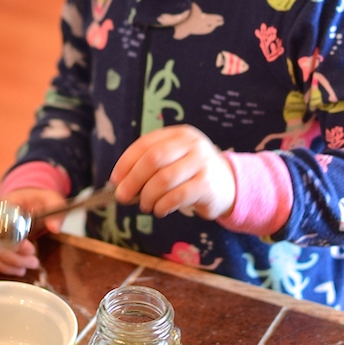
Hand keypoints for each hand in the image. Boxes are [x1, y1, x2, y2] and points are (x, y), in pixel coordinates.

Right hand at [0, 188, 68, 274]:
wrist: (21, 199)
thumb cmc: (34, 201)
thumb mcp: (49, 199)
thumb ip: (55, 209)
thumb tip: (54, 228)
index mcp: (3, 205)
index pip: (1, 227)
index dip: (14, 244)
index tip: (31, 250)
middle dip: (13, 259)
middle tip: (33, 263)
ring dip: (3, 266)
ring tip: (22, 269)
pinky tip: (6, 269)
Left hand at [111, 125, 235, 221]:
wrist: (228, 185)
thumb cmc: (191, 174)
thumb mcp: (173, 162)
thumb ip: (149, 167)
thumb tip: (120, 184)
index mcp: (178, 134)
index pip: (146, 143)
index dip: (126, 162)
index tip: (115, 179)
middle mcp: (191, 144)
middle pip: (153, 159)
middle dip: (133, 180)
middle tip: (124, 196)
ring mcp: (202, 162)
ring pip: (163, 180)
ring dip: (148, 196)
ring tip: (146, 205)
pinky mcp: (207, 184)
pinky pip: (176, 196)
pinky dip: (162, 206)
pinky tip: (160, 210)